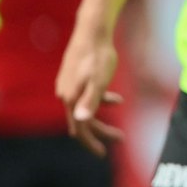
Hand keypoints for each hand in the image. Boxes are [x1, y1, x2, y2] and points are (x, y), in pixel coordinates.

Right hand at [58, 20, 124, 156]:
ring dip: (102, 119)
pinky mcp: (74, 77)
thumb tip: (81, 120)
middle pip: (82, 121)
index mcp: (71, 98)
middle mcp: (65, 94)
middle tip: (120, 139)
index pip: (80, 129)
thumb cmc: (98, 56)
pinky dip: (101, 102)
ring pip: (85, 109)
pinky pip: (86, 97)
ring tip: (119, 127)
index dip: (91, 142)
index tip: (103, 154)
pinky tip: (116, 100)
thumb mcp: (99, 80)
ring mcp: (68, 85)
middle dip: (100, 133)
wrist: (91, 31)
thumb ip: (92, 100)